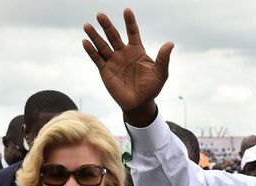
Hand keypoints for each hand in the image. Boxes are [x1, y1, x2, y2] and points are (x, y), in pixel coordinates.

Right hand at [83, 9, 172, 125]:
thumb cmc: (151, 88)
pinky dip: (91, 51)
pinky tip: (85, 42)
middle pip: (113, 35)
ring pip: (102, 45)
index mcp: (136, 50)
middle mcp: (123, 53)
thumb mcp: (160, 73)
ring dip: (95, 36)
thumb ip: (163, 59)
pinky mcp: (105, 71)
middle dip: (107, 25)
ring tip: (87, 25)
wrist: (139, 104)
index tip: (127, 11)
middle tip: (100, 14)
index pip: (132, 32)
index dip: (130, 22)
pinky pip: (97, 59)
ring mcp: (113, 61)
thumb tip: (170, 44)